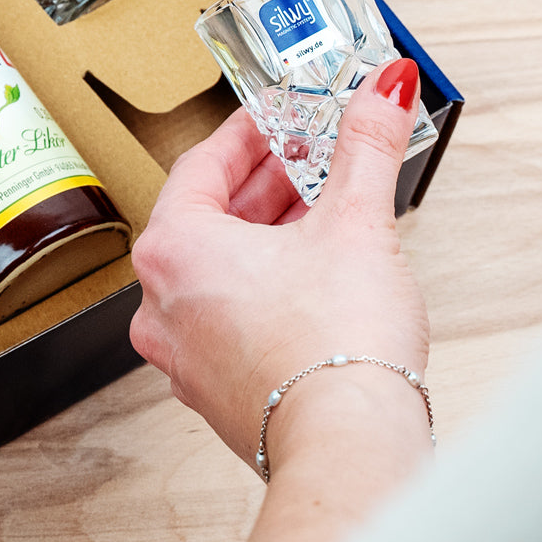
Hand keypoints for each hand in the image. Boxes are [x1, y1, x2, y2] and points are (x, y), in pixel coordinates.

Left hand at [129, 58, 430, 469]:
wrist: (350, 448)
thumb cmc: (333, 349)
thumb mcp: (356, 223)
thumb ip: (365, 146)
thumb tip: (380, 92)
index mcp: (172, 250)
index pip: (201, 165)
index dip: (245, 132)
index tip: (275, 115)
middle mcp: (162, 301)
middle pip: (207, 215)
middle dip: (263, 181)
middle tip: (306, 155)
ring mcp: (182, 350)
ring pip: (217, 267)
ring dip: (265, 232)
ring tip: (319, 208)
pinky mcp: (212, 386)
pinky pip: (227, 312)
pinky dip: (262, 283)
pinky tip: (310, 275)